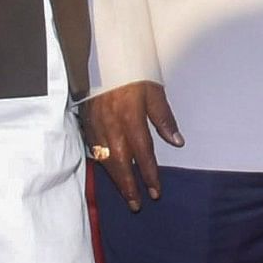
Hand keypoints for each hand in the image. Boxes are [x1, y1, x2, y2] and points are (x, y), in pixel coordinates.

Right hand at [82, 80, 180, 210]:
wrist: (102, 56)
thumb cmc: (132, 72)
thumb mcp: (153, 90)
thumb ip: (164, 118)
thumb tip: (177, 142)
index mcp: (130, 117)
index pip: (142, 154)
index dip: (150, 175)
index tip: (156, 192)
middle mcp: (111, 125)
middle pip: (121, 163)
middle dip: (130, 186)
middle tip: (137, 205)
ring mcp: (95, 125)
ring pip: (105, 160)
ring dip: (116, 180)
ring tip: (126, 195)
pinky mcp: (86, 122)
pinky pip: (93, 150)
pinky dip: (102, 165)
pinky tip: (109, 173)